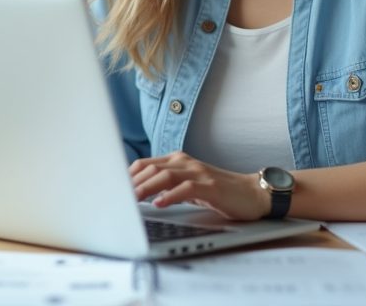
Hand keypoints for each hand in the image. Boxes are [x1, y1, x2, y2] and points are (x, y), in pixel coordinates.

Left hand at [129, 151, 269, 220]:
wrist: (252, 194)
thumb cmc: (219, 192)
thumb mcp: (189, 187)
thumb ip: (169, 186)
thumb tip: (140, 195)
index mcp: (179, 161)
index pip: (146, 164)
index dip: (128, 175)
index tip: (113, 188)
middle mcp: (186, 163)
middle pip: (152, 168)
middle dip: (132, 182)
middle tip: (116, 197)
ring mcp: (199, 172)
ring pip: (166, 175)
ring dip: (146, 187)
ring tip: (132, 200)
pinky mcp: (210, 185)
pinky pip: (186, 188)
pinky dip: (171, 195)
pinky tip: (159, 204)